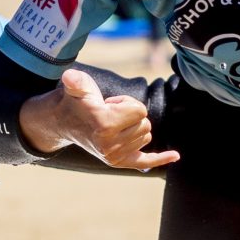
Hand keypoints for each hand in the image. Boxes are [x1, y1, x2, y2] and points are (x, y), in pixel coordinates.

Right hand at [17, 68, 178, 169]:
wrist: (64, 122)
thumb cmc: (76, 101)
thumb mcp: (77, 87)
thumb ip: (76, 81)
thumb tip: (70, 77)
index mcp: (105, 125)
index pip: (140, 110)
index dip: (126, 102)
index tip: (109, 104)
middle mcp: (110, 144)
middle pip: (145, 123)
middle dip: (130, 114)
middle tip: (109, 113)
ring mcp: (114, 156)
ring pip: (146, 135)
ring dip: (133, 126)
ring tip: (111, 124)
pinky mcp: (118, 162)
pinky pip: (146, 162)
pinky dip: (161, 159)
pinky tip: (174, 155)